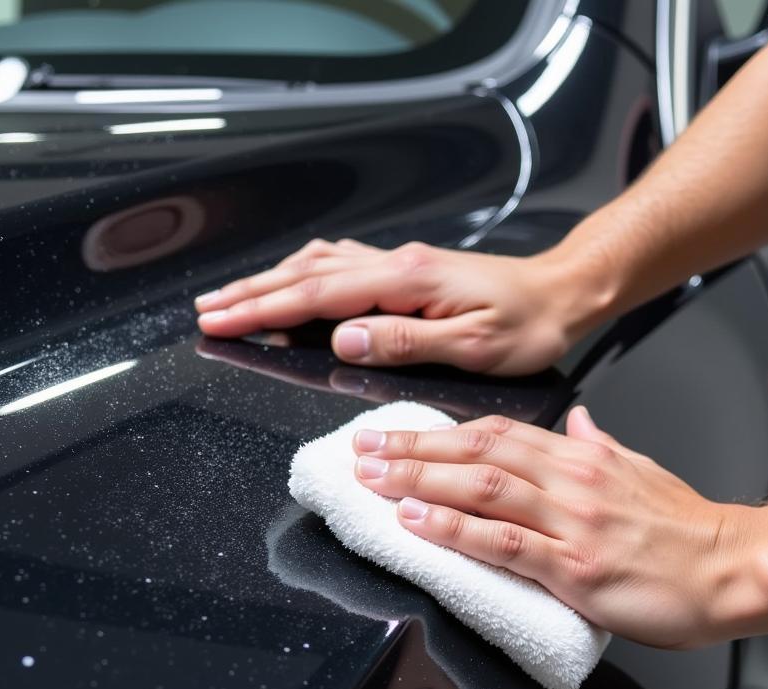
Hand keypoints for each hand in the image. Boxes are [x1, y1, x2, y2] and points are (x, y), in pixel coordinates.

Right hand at [195, 238, 609, 375]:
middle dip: (251, 292)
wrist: (560, 294)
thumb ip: (405, 342)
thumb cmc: (527, 326)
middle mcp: (397, 265)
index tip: (220, 322)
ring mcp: (400, 264)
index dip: (262, 310)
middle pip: (306, 273)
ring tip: (233, 298)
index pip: (316, 296)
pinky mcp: (408, 271)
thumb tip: (342, 341)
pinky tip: (293, 282)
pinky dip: (304, 274)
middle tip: (207, 311)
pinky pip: (342, 264)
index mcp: (406, 283)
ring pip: (319, 263)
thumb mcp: (473, 345)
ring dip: (272, 280)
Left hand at [349, 407, 764, 648]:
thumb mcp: (642, 469)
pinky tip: (418, 523)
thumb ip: (601, 445)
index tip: (400, 432)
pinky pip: (505, 543)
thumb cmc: (686, 528)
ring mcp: (572, 522)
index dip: (442, 431)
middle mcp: (572, 480)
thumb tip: (575, 421)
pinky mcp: (575, 567)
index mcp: (583, 457)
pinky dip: (456, 529)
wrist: (731, 569)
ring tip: (374, 480)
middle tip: (364, 450)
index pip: (499, 433)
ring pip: (483, 489)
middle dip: (414, 449)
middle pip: (479, 452)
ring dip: (421, 481)